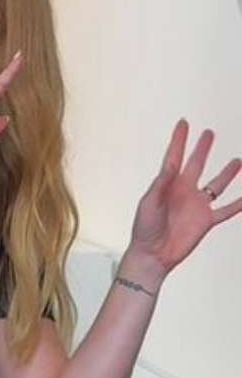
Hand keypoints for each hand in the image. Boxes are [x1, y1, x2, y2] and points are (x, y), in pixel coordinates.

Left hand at [125, 120, 240, 282]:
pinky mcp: (206, 221)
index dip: (179, 140)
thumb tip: (170, 166)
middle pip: (196, 164)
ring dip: (228, 173)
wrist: (153, 254)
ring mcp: (197, 205)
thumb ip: (161, 184)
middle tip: (210, 133)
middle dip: (202, 148)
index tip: (184, 123)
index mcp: (167, 184)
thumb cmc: (144, 228)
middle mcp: (183, 191)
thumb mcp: (149, 203)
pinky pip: (227, 210)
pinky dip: (239, 204)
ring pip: (217, 185)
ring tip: (238, 161)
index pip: (174, 156)